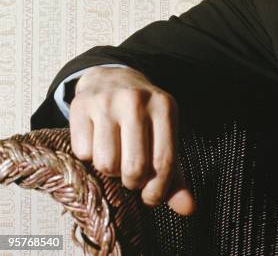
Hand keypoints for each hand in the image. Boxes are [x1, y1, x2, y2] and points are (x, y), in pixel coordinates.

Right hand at [69, 65, 195, 215]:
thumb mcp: (164, 135)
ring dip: (111, 170)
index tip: (151, 197)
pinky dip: (90, 157)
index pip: (164, 162)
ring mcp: (107, 101)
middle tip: (132, 174)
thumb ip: (175, 174)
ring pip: (107, 164)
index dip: (157, 190)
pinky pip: (83, 153)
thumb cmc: (143, 116)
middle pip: (134, 167)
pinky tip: (97, 142)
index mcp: (165, 106)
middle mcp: (137, 100)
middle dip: (132, 182)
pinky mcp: (80, 106)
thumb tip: (188, 209)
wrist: (112, 78)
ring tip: (116, 156)